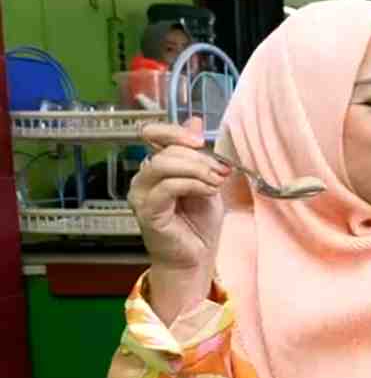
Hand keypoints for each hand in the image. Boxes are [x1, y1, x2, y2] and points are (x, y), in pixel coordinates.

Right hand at [128, 117, 230, 272]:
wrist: (196, 256)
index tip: (200, 140)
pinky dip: (192, 184)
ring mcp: (142, 194)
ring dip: (196, 169)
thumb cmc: (199, 223)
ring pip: (163, 165)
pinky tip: (208, 191)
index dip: (175, 131)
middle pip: (166, 150)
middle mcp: (143, 178)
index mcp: (156, 167)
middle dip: (198, 158)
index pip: (155, 134)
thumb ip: (199, 154)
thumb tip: (196, 120)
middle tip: (221, 171)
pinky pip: (168, 187)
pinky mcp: (147, 210)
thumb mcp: (206, 180)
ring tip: (215, 182)